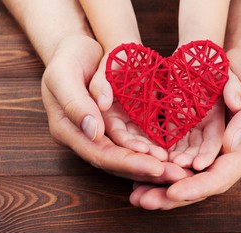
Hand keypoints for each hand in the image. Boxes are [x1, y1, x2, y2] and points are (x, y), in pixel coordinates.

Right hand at [41, 35, 186, 182]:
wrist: (78, 49)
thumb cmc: (67, 58)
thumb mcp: (64, 74)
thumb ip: (75, 102)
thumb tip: (92, 131)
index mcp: (67, 130)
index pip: (99, 153)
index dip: (127, 163)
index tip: (155, 166)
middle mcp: (84, 138)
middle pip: (115, 162)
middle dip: (145, 170)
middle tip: (175, 176)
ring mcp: (100, 134)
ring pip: (125, 157)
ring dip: (151, 166)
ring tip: (177, 172)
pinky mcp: (114, 126)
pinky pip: (133, 142)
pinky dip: (150, 151)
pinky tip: (170, 157)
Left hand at [130, 46, 240, 209]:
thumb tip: (231, 144)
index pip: (220, 176)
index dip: (197, 187)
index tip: (173, 192)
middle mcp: (222, 154)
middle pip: (196, 183)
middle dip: (170, 195)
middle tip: (143, 201)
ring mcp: (204, 146)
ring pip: (181, 173)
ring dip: (157, 185)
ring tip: (135, 195)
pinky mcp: (190, 135)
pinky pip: (171, 155)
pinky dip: (155, 165)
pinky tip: (135, 173)